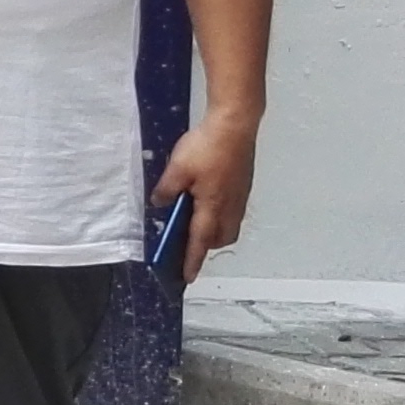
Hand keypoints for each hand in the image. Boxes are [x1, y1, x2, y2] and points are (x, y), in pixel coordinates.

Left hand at [149, 113, 258, 283]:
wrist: (236, 126)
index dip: (192, 260)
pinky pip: (233, 212)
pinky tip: (206, 204)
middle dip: (205, 247)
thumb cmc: (206, 147)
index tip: (187, 278)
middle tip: (185, 245)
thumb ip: (167, 190)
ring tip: (194, 225)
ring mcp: (240, 197)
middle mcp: (230, 206)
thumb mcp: (177, 168)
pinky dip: (221, 217)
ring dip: (214, 232)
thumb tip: (161, 205)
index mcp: (212, 206)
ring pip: (229, 226)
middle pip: (220, 238)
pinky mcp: (243, 186)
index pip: (200, 242)